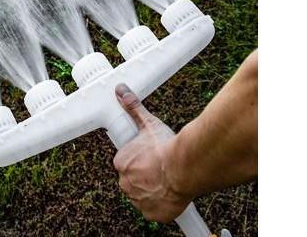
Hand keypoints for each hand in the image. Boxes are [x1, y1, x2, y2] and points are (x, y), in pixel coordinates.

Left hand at [112, 83, 190, 222]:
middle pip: (133, 179)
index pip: (125, 162)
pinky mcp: (152, 214)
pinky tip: (168, 192)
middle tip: (159, 167)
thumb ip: (133, 108)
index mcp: (121, 163)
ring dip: (152, 188)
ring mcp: (138, 200)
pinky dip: (160, 204)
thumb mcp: (148, 123)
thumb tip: (122, 92)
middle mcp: (126, 183)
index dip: (139, 159)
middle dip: (145, 174)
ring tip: (166, 178)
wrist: (184, 168)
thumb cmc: (166, 148)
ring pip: (142, 194)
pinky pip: (152, 210)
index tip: (149, 157)